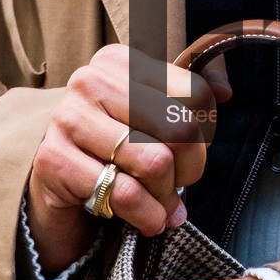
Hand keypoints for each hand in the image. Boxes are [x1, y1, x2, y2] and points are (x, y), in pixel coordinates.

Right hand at [26, 45, 227, 274]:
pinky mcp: (54, 159)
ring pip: (154, 163)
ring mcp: (68, 118)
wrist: (57, 178)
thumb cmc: (116, 142)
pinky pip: (125, 194)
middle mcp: (90, 81)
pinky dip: (146, 216)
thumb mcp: (154, 109)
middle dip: (189, 169)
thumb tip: (225, 90)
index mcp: (120, 61)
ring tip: (162, 206)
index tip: (187, 153)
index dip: (203, 135)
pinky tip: (146, 219)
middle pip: (179, 129)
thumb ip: (196, 87)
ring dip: (166, 198)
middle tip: (179, 185)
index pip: (195, 94)